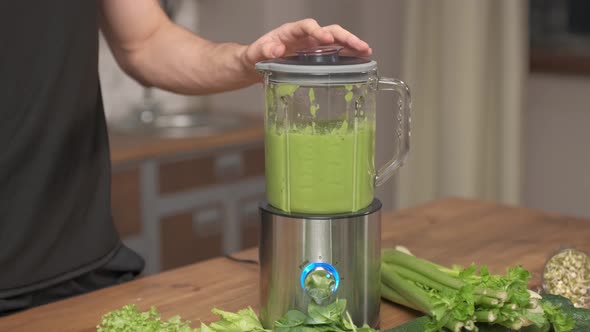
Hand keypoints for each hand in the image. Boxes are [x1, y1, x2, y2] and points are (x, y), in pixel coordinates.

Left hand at [242, 18, 371, 65]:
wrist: (257, 62)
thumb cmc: (256, 56)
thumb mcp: (255, 54)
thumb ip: (264, 51)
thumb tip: (276, 50)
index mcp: (290, 32)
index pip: (307, 26)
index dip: (317, 31)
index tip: (326, 39)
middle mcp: (305, 36)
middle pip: (328, 31)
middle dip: (345, 37)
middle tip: (359, 45)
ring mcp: (313, 45)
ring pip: (336, 40)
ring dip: (352, 45)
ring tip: (367, 51)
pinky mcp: (317, 56)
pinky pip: (335, 52)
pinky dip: (348, 55)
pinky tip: (360, 60)